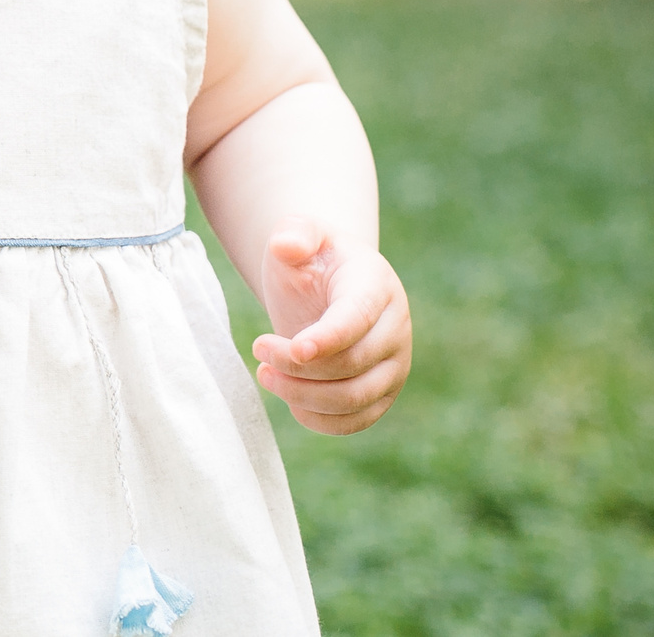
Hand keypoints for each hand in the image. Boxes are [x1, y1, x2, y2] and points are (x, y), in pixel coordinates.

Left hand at [250, 216, 412, 434]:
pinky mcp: (381, 394)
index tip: (293, 348)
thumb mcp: (300, 232)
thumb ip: (294, 232)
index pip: (359, 319)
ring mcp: (393, 366)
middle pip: (353, 364)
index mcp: (377, 288)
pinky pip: (356, 421)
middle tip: (258, 348)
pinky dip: (319, 420)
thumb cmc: (312, 258)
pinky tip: (288, 400)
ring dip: (303, 395)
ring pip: (354, 399)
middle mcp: (395, 330)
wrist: (329, 284)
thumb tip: (286, 246)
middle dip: (299, 365)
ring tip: (265, 373)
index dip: (328, 338)